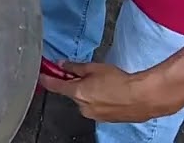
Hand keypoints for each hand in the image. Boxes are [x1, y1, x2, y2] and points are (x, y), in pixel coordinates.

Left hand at [38, 61, 172, 122]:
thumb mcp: (94, 68)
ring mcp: (93, 115)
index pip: (55, 86)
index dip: (47, 79)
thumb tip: (62, 64)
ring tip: (105, 84)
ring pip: (85, 100)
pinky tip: (111, 93)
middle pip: (72, 93)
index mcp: (77, 93)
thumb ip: (75, 67)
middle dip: (76, 84)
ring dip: (89, 92)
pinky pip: (96, 107)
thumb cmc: (119, 81)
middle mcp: (82, 107)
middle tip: (88, 74)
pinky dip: (99, 99)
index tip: (41, 75)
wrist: (142, 98)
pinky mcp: (105, 119)